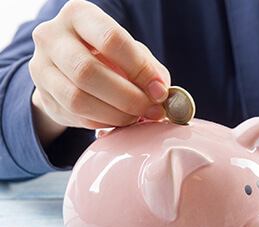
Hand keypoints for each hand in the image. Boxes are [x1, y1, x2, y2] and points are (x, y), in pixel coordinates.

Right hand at [29, 0, 169, 146]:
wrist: (69, 67)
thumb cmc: (107, 55)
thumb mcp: (130, 51)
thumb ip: (148, 67)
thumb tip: (160, 91)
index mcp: (79, 15)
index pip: (111, 40)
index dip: (139, 69)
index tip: (159, 91)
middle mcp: (52, 37)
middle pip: (88, 72)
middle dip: (127, 97)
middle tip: (150, 109)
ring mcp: (41, 67)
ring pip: (77, 98)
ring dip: (115, 114)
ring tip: (136, 117)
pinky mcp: (43, 97)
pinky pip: (75, 116)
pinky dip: (103, 122)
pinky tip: (119, 120)